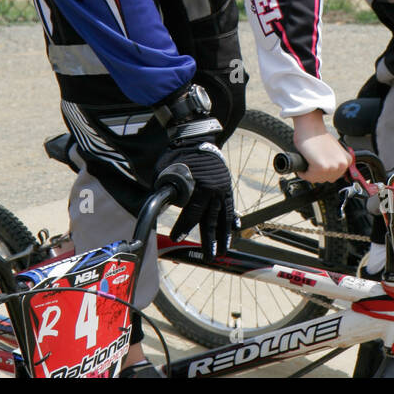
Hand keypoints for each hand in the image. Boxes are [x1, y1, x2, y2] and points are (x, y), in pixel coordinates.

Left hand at [154, 84, 233, 256]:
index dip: (184, 226)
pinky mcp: (226, 186)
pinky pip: (230, 206)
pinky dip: (232, 218)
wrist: (197, 137)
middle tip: (210, 256)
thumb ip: (166, 188)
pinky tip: (235, 229)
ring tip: (223, 249)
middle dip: (209, 240)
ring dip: (223, 234)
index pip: (192, 213)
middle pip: (211, 220)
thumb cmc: (179, 154)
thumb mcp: (168, 170)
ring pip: (223, 216)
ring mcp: (223, 188)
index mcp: (200, 186)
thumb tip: (159, 204)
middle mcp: (215, 189)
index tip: (176, 237)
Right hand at [292, 112, 350, 183]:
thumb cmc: (318, 136)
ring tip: (308, 160)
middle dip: (315, 173)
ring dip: (309, 172)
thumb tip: (328, 171)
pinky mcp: (322, 167)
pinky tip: (305, 160)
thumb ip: (334, 161)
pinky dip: (303, 172)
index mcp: (347, 161)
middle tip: (311, 162)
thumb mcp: (333, 151)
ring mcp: (333, 167)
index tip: (317, 164)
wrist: (311, 126)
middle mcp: (342, 165)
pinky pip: (309, 176)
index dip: (323, 171)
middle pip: (325, 179)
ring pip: (316, 179)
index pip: (333, 176)